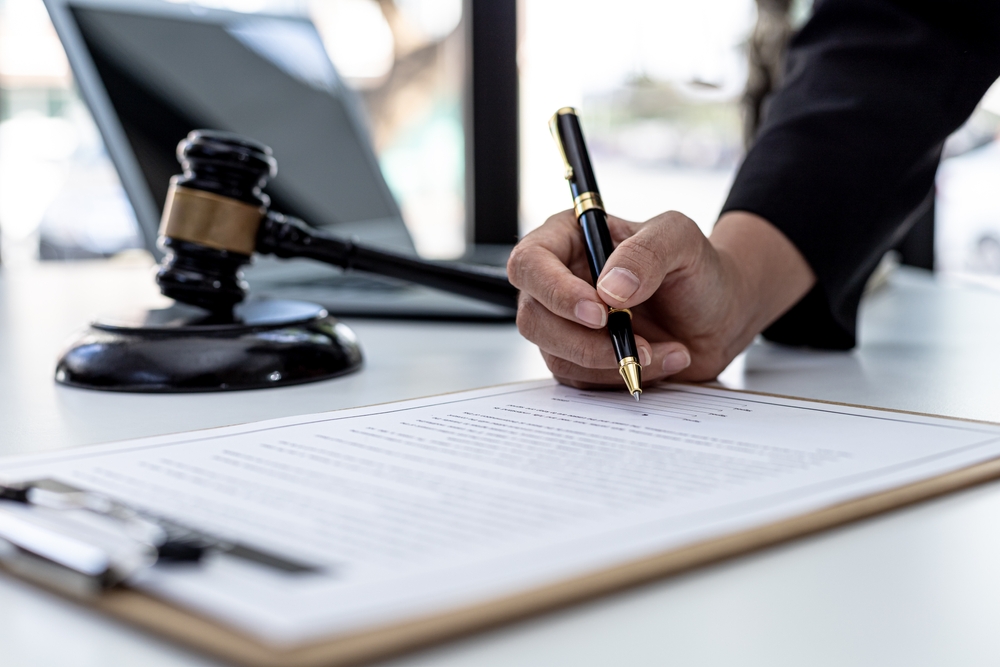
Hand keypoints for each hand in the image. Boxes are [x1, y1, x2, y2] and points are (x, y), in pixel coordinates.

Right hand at [506, 209, 814, 386]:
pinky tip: (661, 359)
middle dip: (582, 340)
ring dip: (610, 361)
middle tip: (633, 342)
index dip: (554, 291)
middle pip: (533, 317)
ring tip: (663, 349)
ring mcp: (566, 324)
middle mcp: (560, 281)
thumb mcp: (681, 240)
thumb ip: (647, 252)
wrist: (720, 314)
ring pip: (555, 354)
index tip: (598, 313)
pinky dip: (622, 375)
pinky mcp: (581, 359)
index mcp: (570, 239)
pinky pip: (581, 379)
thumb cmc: (697, 268)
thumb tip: (609, 288)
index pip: (531, 262)